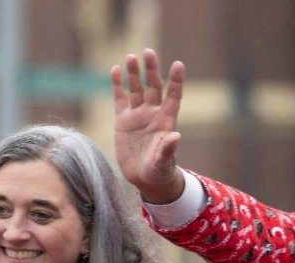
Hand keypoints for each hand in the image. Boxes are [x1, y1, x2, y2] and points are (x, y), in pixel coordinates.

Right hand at [111, 48, 185, 203]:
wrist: (144, 178)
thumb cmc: (159, 170)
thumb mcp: (164, 161)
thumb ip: (168, 148)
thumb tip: (176, 136)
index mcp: (166, 120)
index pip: (173, 96)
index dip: (176, 81)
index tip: (178, 65)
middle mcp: (153, 113)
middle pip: (153, 86)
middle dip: (151, 70)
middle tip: (148, 52)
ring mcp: (138, 115)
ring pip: (136, 89)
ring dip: (134, 74)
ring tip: (131, 57)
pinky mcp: (123, 121)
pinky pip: (120, 99)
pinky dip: (118, 85)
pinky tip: (116, 70)